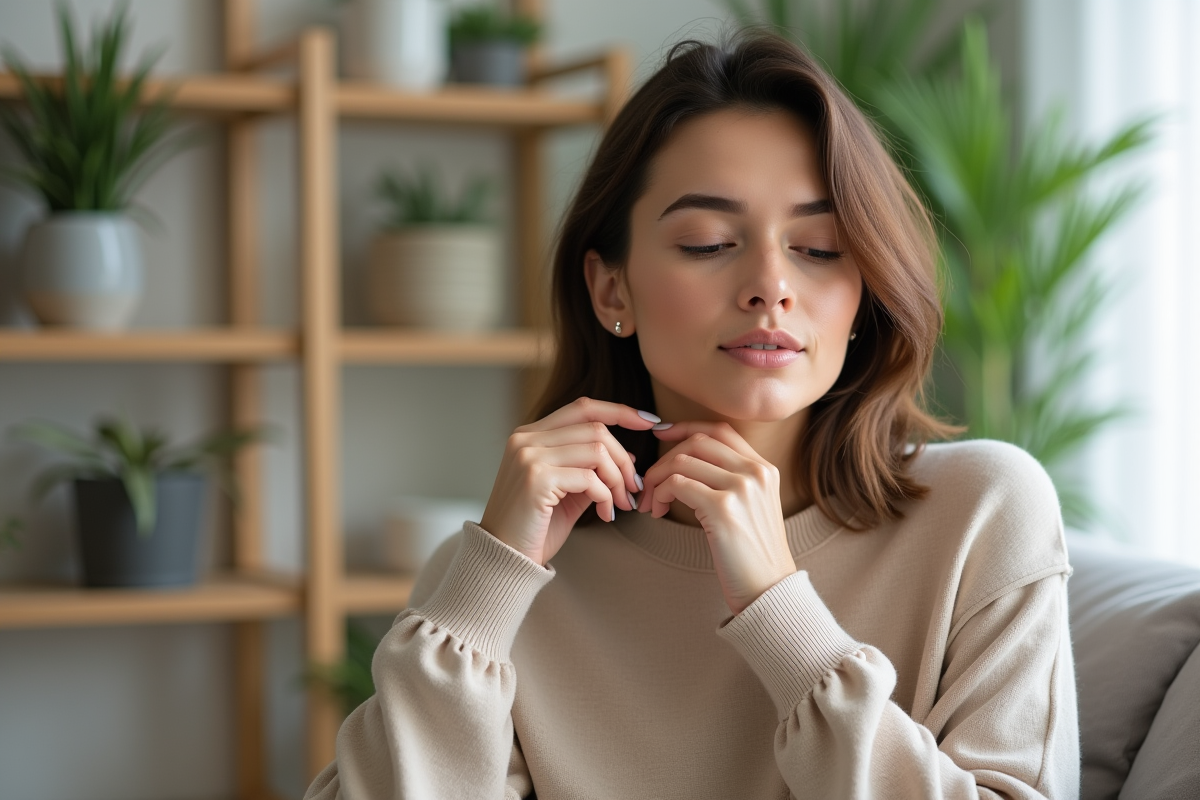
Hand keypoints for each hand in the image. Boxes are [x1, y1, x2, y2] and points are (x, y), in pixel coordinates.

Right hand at [480, 397, 656, 565]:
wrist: (504, 559)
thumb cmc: (535, 528)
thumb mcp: (568, 492)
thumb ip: (591, 470)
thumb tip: (628, 457)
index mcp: (530, 435)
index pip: (582, 408)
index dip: (619, 411)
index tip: (649, 423)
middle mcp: (526, 439)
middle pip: (596, 429)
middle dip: (623, 459)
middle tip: (634, 488)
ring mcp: (529, 456)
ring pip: (597, 450)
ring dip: (618, 480)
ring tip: (621, 504)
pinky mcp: (536, 477)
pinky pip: (590, 478)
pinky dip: (606, 496)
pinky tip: (605, 515)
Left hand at [639, 421, 795, 614]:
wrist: (770, 590)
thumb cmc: (752, 556)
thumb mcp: (752, 508)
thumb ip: (731, 481)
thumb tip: (686, 463)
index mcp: (765, 468)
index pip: (720, 431)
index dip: (686, 428)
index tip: (662, 434)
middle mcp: (756, 472)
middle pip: (698, 442)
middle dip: (665, 457)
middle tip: (649, 482)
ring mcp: (741, 488)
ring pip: (682, 461)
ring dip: (657, 479)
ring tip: (651, 502)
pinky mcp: (723, 508)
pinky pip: (677, 484)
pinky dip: (660, 494)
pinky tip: (659, 511)